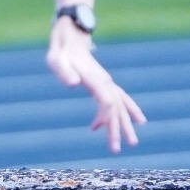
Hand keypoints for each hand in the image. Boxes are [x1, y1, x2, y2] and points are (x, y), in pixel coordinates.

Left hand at [45, 17, 145, 153]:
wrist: (71, 39)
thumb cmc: (61, 52)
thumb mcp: (57, 60)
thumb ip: (64, 72)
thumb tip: (74, 84)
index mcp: (95, 79)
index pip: (107, 101)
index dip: (108, 117)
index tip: (103, 131)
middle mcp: (105, 82)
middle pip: (116, 108)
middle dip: (118, 129)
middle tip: (117, 149)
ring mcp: (107, 82)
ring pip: (120, 105)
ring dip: (125, 124)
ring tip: (132, 143)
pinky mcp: (104, 83)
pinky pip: (118, 100)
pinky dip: (122, 112)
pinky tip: (118, 124)